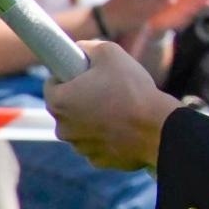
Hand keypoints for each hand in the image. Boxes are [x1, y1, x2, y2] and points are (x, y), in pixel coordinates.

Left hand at [44, 41, 182, 169]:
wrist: (156, 128)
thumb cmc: (131, 89)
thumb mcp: (110, 53)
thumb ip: (89, 47)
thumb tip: (81, 49)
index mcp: (58, 102)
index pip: (52, 83)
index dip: (69, 74)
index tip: (85, 72)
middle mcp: (62, 128)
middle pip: (66, 107)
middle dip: (81, 97)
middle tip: (105, 87)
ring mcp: (80, 147)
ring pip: (82, 126)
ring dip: (93, 117)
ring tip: (120, 107)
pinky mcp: (97, 161)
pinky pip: (97, 143)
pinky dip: (107, 136)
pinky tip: (125, 127)